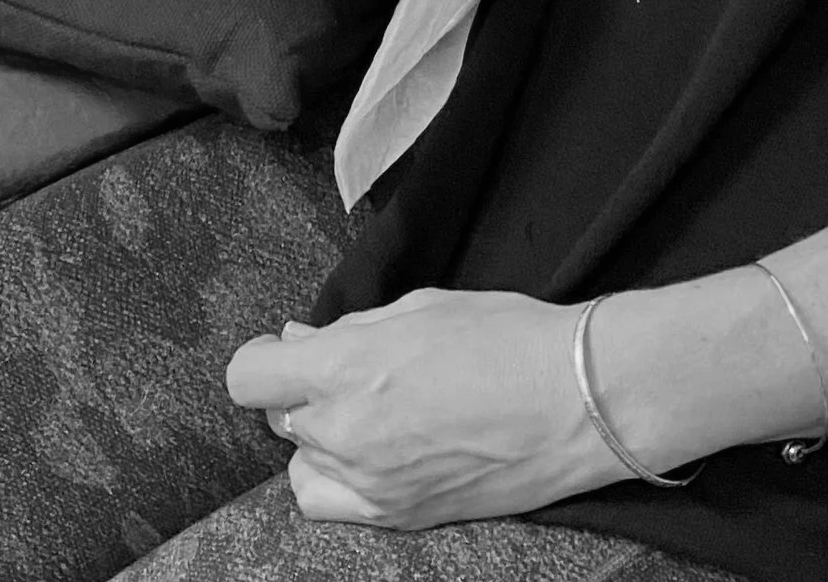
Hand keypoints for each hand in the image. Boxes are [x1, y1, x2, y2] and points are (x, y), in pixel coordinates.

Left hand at [225, 290, 620, 528]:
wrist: (577, 401)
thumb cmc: (506, 337)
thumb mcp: (419, 308)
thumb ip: (349, 331)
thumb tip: (298, 342)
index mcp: (347, 367)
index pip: (250, 377)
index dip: (264, 360)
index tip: (283, 354)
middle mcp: (347, 432)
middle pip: (282, 420)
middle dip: (307, 395)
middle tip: (355, 375)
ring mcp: (372, 484)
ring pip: (302, 470)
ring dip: (320, 444)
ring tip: (368, 420)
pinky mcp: (401, 518)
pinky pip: (336, 505)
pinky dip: (342, 483)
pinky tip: (381, 457)